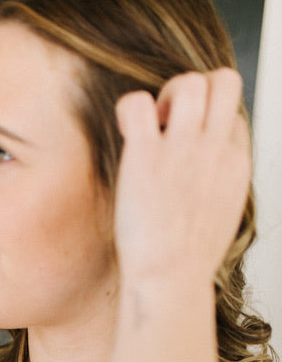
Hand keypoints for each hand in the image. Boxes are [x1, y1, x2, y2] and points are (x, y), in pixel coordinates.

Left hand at [113, 69, 250, 291]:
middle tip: (171, 121)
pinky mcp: (146, 156)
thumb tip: (203, 176)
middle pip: (223, 81)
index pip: (234, 111)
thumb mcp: (221, 214)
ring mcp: (182, 149)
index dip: (209, 119)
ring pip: (188, 81)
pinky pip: (137, 103)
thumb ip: (217, 184)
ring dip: (164, 94)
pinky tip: (125, 134)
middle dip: (196, 88)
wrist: (170, 280)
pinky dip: (128, 108)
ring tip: (150, 128)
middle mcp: (214, 148)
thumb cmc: (187, 259)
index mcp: (235, 163)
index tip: (187, 144)